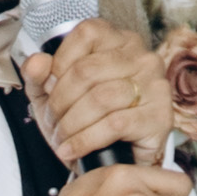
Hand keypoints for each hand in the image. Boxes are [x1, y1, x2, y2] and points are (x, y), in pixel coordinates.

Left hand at [25, 17, 169, 170]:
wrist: (114, 161)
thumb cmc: (85, 121)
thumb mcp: (52, 95)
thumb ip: (38, 75)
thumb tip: (36, 62)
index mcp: (118, 40)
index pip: (86, 34)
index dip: (59, 64)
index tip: (48, 90)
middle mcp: (142, 57)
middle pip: (87, 70)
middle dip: (60, 102)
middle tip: (53, 123)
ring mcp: (155, 86)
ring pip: (100, 99)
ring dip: (71, 124)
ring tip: (61, 139)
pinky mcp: (160, 117)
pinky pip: (115, 124)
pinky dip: (85, 140)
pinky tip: (72, 150)